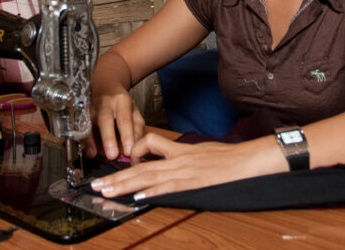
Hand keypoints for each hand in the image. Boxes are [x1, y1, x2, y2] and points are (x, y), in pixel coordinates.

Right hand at [85, 91, 144, 159]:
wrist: (105, 86)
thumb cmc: (121, 103)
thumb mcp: (134, 111)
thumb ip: (137, 127)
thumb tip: (135, 144)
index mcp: (121, 101)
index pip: (124, 120)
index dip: (126, 136)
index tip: (128, 152)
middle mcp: (105, 103)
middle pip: (105, 119)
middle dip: (108, 138)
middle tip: (112, 155)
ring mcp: (91, 106)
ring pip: (89, 121)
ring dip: (90, 139)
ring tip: (92, 154)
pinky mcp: (81, 112)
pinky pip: (79, 126)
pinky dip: (82, 138)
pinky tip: (84, 149)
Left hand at [90, 133, 284, 200]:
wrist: (247, 159)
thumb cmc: (228, 157)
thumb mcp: (202, 151)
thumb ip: (184, 157)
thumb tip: (172, 163)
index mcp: (179, 150)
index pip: (149, 144)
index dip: (133, 154)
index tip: (122, 164)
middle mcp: (177, 159)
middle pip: (139, 166)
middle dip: (116, 176)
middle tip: (96, 185)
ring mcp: (184, 171)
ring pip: (147, 176)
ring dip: (124, 186)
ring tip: (106, 193)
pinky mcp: (192, 183)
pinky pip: (167, 187)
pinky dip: (151, 193)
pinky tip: (137, 199)